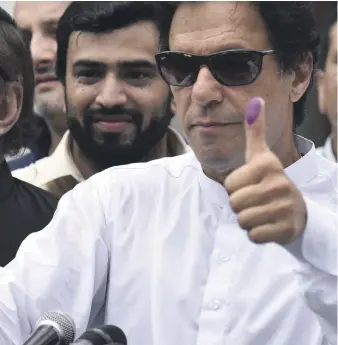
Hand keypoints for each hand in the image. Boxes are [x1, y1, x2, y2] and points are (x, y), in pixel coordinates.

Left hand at [224, 97, 306, 243]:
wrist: (297, 211)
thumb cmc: (270, 181)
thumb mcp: (262, 156)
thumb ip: (254, 131)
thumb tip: (255, 100)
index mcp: (268, 165)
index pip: (229, 184)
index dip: (235, 187)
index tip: (251, 184)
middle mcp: (279, 184)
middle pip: (234, 203)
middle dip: (240, 204)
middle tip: (257, 200)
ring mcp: (285, 208)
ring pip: (242, 219)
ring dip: (248, 219)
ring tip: (262, 212)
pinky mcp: (286, 230)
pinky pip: (253, 235)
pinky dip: (257, 233)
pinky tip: (268, 224)